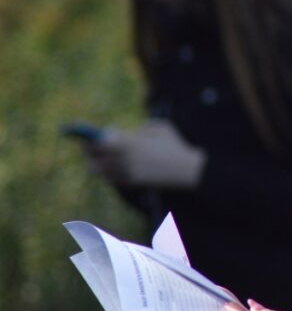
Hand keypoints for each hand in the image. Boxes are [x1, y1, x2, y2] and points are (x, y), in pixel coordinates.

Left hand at [86, 120, 206, 188]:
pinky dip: (109, 171)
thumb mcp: (161, 128)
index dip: (90, 138)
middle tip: (87, 147)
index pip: (100, 142)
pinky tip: (112, 165)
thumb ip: (142, 128)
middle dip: (88, 152)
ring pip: (100, 170)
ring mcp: (127, 173)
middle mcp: (124, 159)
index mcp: (130, 143)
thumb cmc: (175, 145)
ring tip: (96, 157)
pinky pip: (112, 177)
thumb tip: (129, 132)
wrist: (185, 170)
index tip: (86, 135)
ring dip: (97, 162)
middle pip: (94, 158)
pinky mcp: (131, 182)